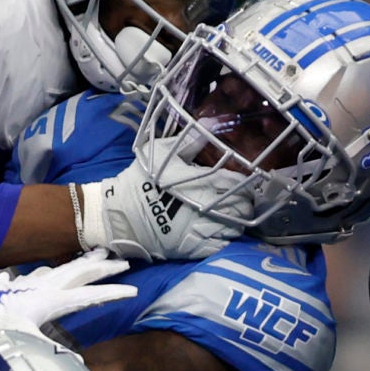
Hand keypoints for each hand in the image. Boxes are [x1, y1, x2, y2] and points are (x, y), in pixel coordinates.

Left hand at [0, 253, 134, 337]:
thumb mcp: (22, 339)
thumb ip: (49, 350)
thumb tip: (78, 363)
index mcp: (50, 299)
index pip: (89, 295)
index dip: (112, 292)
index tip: (133, 289)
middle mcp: (45, 286)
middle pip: (81, 272)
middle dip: (104, 266)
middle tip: (124, 260)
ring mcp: (33, 283)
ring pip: (67, 268)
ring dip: (85, 261)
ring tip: (100, 253)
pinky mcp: (22, 284)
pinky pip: (49, 272)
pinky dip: (62, 268)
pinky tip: (58, 269)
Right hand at [72, 152, 249, 261]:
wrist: (119, 215)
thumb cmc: (140, 181)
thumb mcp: (161, 152)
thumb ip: (190, 141)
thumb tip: (214, 122)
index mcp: (201, 183)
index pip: (236, 184)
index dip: (246, 183)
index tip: (250, 182)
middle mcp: (205, 208)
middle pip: (240, 208)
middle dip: (246, 203)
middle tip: (245, 200)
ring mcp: (199, 230)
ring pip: (234, 229)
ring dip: (238, 222)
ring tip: (235, 217)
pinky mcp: (191, 248)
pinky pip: (220, 247)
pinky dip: (225, 240)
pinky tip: (223, 233)